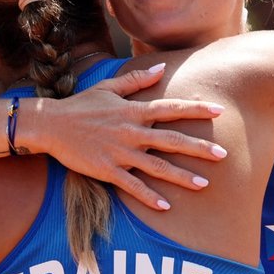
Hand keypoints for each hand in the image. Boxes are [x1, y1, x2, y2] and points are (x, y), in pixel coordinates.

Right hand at [42, 64, 226, 210]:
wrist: (50, 125)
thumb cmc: (80, 105)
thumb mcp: (108, 87)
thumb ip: (136, 80)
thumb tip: (161, 67)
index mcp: (133, 111)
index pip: (171, 108)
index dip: (195, 109)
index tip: (219, 111)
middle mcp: (131, 132)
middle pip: (172, 140)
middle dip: (199, 148)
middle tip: (223, 155)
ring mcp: (119, 152)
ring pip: (157, 166)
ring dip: (181, 176)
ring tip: (204, 185)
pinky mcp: (107, 170)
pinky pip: (132, 186)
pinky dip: (149, 197)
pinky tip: (166, 206)